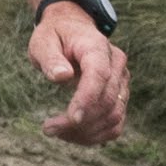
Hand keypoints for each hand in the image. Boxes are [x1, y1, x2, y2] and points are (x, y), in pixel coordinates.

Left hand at [31, 5, 130, 145]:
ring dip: (86, 132)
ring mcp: (121, 81)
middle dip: (79, 122)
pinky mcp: (120, 95)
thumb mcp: (43, 41)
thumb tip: (61, 76)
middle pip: (107, 100)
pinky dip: (97, 134)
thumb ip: (51, 58)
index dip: (87, 99)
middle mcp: (116, 65)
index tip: (70, 119)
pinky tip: (72, 135)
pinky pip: (116, 122)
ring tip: (55, 131)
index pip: (99, 76)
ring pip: (115, 115)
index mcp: (97, 47)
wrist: (72, 29)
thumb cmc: (54, 36)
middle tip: (48, 129)